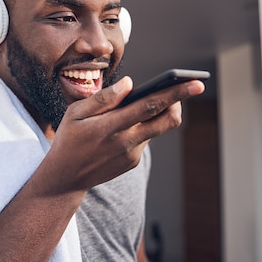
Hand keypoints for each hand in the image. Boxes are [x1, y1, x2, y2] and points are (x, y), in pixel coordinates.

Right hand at [45, 76, 204, 189]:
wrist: (65, 178)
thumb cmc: (68, 139)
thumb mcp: (75, 113)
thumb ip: (104, 98)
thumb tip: (130, 83)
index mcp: (111, 126)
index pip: (151, 106)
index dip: (176, 93)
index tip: (196, 83)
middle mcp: (127, 142)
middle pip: (168, 120)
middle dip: (179, 103)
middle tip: (179, 89)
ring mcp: (132, 154)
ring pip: (157, 128)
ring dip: (156, 113)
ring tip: (144, 102)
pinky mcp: (133, 162)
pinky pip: (145, 138)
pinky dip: (141, 126)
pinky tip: (125, 125)